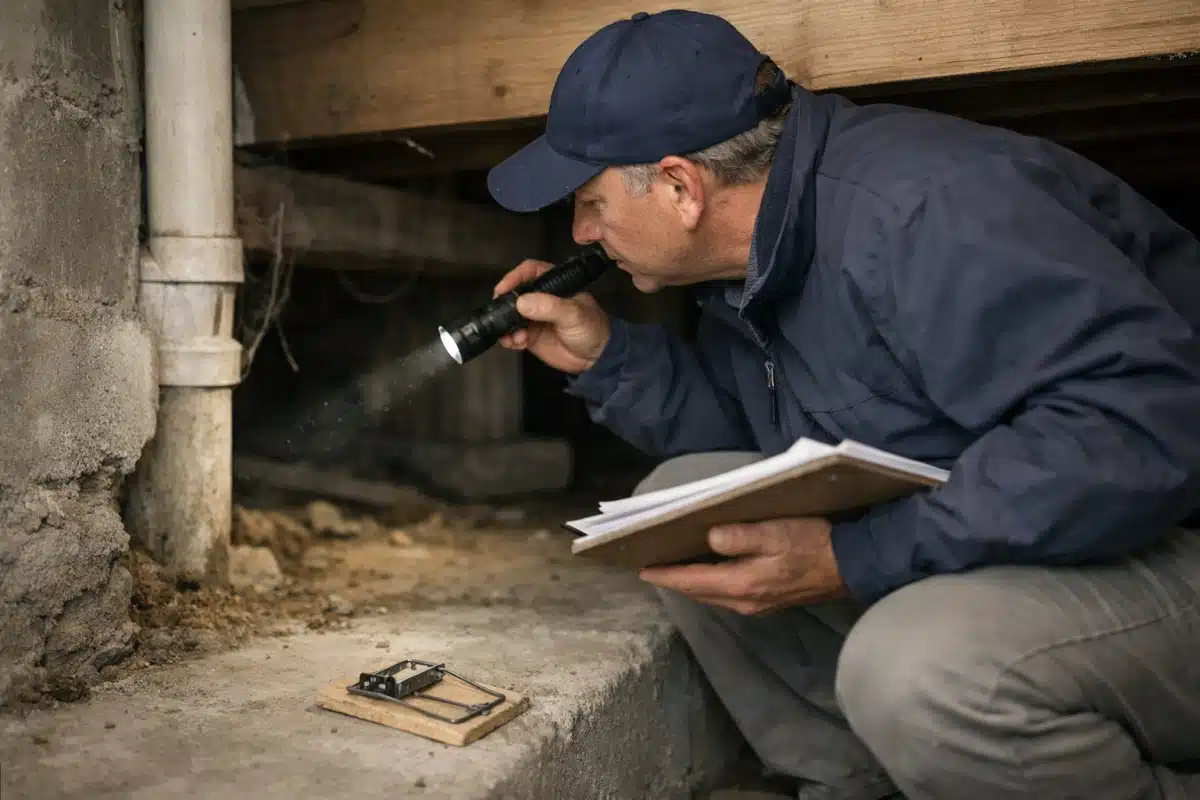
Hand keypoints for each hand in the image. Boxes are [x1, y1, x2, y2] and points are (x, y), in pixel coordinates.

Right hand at [493, 259, 611, 373]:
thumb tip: (521, 302)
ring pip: (510, 316)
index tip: (503, 289)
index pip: (530, 271)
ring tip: (513, 336)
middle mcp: (541, 299)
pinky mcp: (530, 337)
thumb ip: (549, 307)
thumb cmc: (592, 328)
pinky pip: (512, 335)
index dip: (514, 276)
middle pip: (515, 293)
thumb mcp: (573, 314)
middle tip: (498, 313)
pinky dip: (509, 339)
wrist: (598, 358)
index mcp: (554, 285)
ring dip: (506, 325)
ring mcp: (534, 318)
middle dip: (504, 303)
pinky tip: (515, 343)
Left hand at [639, 518, 848, 614]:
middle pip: (698, 593)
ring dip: (693, 583)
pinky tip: (710, 571)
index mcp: (742, 584)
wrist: (852, 566)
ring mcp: (757, 605)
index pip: (691, 582)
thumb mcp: (776, 533)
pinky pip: (728, 594)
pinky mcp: (769, 602)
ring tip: (676, 567)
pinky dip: (711, 583)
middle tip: (654, 565)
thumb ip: (740, 536)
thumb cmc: (814, 543)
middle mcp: (744, 602)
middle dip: (675, 581)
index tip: (642, 568)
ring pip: (713, 595)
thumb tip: (709, 538)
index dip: (665, 574)